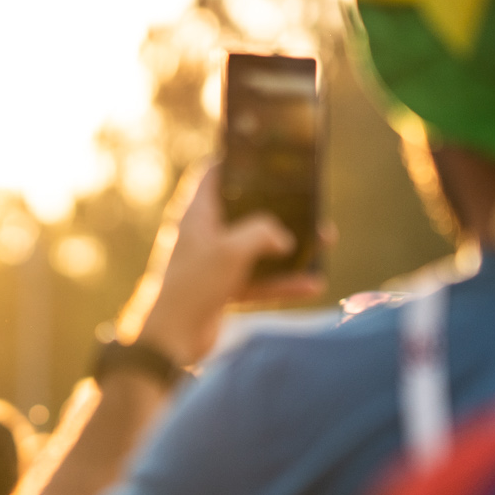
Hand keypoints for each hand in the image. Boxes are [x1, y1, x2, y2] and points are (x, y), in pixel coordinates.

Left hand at [128, 163, 328, 367]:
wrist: (169, 340)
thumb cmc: (192, 286)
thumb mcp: (232, 249)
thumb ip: (262, 232)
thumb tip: (284, 238)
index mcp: (197, 214)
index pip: (213, 174)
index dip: (236, 161)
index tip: (265, 154)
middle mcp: (205, 234)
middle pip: (245, 211)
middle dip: (279, 207)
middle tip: (309, 201)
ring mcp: (214, 263)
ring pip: (258, 248)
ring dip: (290, 247)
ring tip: (325, 241)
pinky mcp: (222, 290)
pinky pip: (259, 281)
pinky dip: (283, 282)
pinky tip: (313, 284)